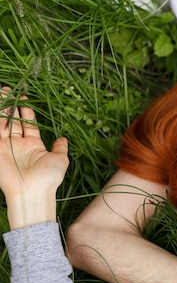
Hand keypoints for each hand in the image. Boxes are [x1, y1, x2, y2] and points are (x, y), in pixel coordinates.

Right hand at [0, 88, 68, 228]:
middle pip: (13, 120)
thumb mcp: (60, 160)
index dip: (26, 111)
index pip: (29, 124)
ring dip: (1, 108)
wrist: (32, 192)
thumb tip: (64, 139)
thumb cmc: (49, 177)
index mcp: (34, 145)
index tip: (25, 99)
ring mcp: (6, 146)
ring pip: (2, 123)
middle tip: (8, 90)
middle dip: (11, 105)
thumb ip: (60, 148)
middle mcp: (19, 144)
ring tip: (1, 92)